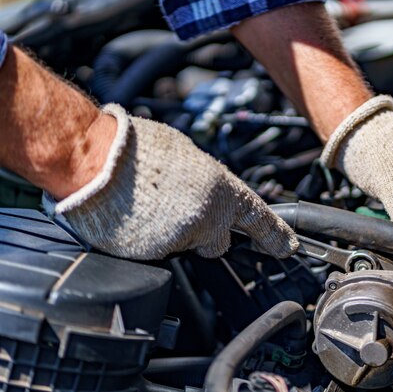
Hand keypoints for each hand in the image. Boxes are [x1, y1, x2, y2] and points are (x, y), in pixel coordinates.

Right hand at [44, 104, 298, 260]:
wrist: (94, 161)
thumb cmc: (137, 149)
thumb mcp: (187, 154)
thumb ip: (207, 181)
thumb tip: (210, 190)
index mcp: (222, 188)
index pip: (259, 218)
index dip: (275, 235)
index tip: (286, 248)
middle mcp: (208, 217)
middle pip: (216, 242)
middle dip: (204, 234)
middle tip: (177, 210)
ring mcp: (181, 239)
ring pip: (184, 246)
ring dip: (172, 234)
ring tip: (150, 206)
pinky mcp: (155, 256)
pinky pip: (159, 252)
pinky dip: (150, 239)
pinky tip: (138, 217)